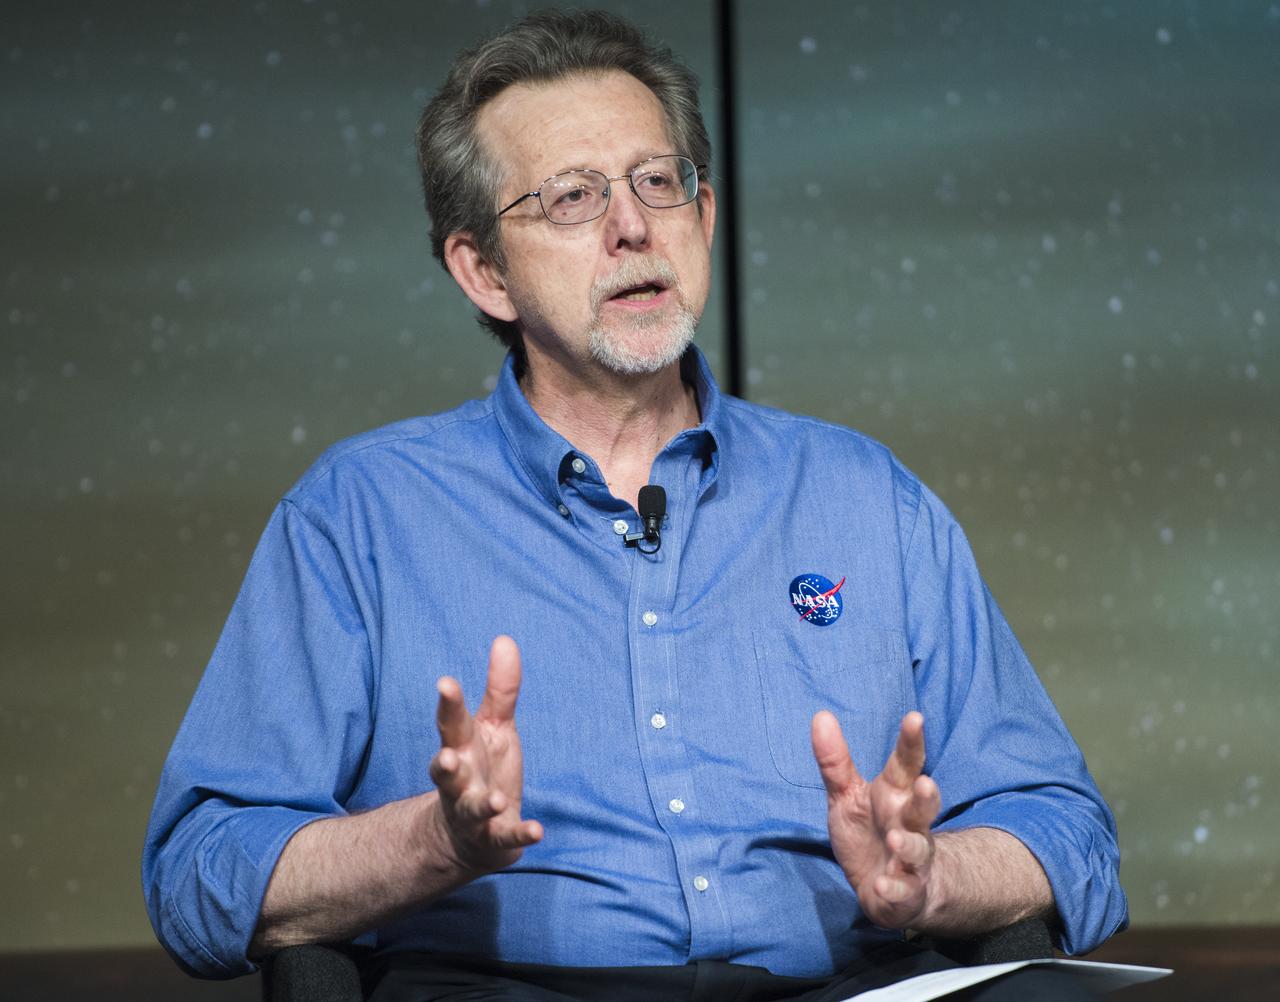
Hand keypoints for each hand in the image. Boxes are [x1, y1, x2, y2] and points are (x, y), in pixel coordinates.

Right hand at [429, 636, 542, 874]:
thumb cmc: (482, 769)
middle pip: (446, 771)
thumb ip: (500, 688)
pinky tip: (537, 831)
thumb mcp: (493, 727)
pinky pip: (505, 838)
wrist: (468, 836)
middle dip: (443, 764)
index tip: (446, 683)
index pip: (451, 723)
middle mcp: (460, 781)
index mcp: (461, 748)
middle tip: (445, 757)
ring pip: (472, 808)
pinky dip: (520, 835)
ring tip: (498, 800)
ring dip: (483, 803)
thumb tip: (505, 639)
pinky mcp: (493, 838)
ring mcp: (473, 813)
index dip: (449, 704)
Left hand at [811, 710, 941, 928]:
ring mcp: (911, 859)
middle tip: (926, 783)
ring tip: (896, 840)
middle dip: (927, 797)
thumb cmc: (870, 831)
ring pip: (917, 849)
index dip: (911, 742)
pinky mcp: (905, 890)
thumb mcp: (847, 795)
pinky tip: (881, 884)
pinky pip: (902, 890)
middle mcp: (908, 823)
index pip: (906, 764)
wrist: (890, 888)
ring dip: (909, 845)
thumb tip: (821, 715)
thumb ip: (836, 761)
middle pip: (923, 807)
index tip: (914, 718)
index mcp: (894, 795)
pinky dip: (893, 888)